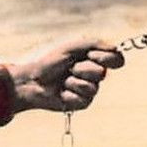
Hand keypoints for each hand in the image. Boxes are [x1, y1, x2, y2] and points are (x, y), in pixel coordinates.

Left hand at [4, 38, 124, 112]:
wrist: (31, 80)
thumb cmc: (48, 61)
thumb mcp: (71, 47)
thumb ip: (94, 43)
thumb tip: (116, 48)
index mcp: (93, 58)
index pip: (116, 59)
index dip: (108, 58)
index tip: (92, 55)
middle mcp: (93, 74)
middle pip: (102, 73)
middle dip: (83, 69)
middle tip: (68, 67)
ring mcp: (88, 89)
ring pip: (93, 87)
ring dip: (74, 81)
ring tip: (62, 80)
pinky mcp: (82, 103)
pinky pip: (85, 99)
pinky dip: (70, 93)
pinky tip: (61, 91)